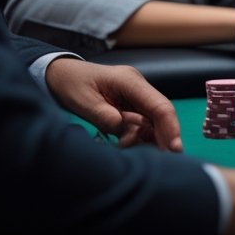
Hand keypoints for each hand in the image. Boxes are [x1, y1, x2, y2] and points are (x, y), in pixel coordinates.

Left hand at [44, 57, 182, 151]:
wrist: (60, 75)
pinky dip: (137, 137)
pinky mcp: (130, 106)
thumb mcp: (84, 102)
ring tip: (129, 148)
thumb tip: (128, 133)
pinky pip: (141, 124)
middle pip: (161, 115)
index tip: (174, 149)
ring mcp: (135, 97)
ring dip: (147, 139)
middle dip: (164, 137)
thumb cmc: (71, 84)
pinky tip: (126, 144)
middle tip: (165, 159)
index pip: (159, 106)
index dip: (170, 128)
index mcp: (130, 81)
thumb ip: (106, 118)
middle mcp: (138, 88)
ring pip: (153, 122)